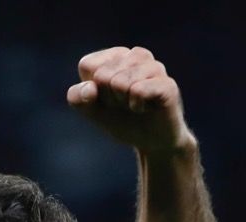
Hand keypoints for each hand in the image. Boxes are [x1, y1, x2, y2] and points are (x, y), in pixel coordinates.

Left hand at [67, 47, 192, 155]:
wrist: (151, 141)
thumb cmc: (122, 120)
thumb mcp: (92, 111)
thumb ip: (78, 99)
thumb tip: (89, 89)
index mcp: (116, 55)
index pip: (88, 66)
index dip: (93, 90)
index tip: (108, 98)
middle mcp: (136, 55)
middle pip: (103, 75)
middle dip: (109, 98)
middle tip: (124, 105)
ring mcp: (154, 67)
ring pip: (120, 82)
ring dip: (123, 103)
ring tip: (136, 106)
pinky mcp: (167, 84)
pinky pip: (138, 90)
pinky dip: (137, 106)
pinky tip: (146, 109)